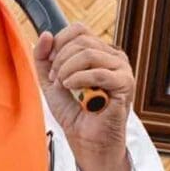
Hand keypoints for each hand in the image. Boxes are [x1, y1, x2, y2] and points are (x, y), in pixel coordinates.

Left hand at [33, 24, 133, 155]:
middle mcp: (113, 56)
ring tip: (64, 85)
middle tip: (56, 79)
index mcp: (99, 51)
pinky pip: (99, 72)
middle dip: (60, 59)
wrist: (86, 140)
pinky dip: (79, 79)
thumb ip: (44, 57)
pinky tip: (72, 88)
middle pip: (82, 40)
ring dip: (68, 70)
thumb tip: (46, 34)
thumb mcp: (51, 80)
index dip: (59, 43)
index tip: (51, 65)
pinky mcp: (125, 83)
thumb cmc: (74, 112)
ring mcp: (121, 68)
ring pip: (89, 53)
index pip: (79, 29)